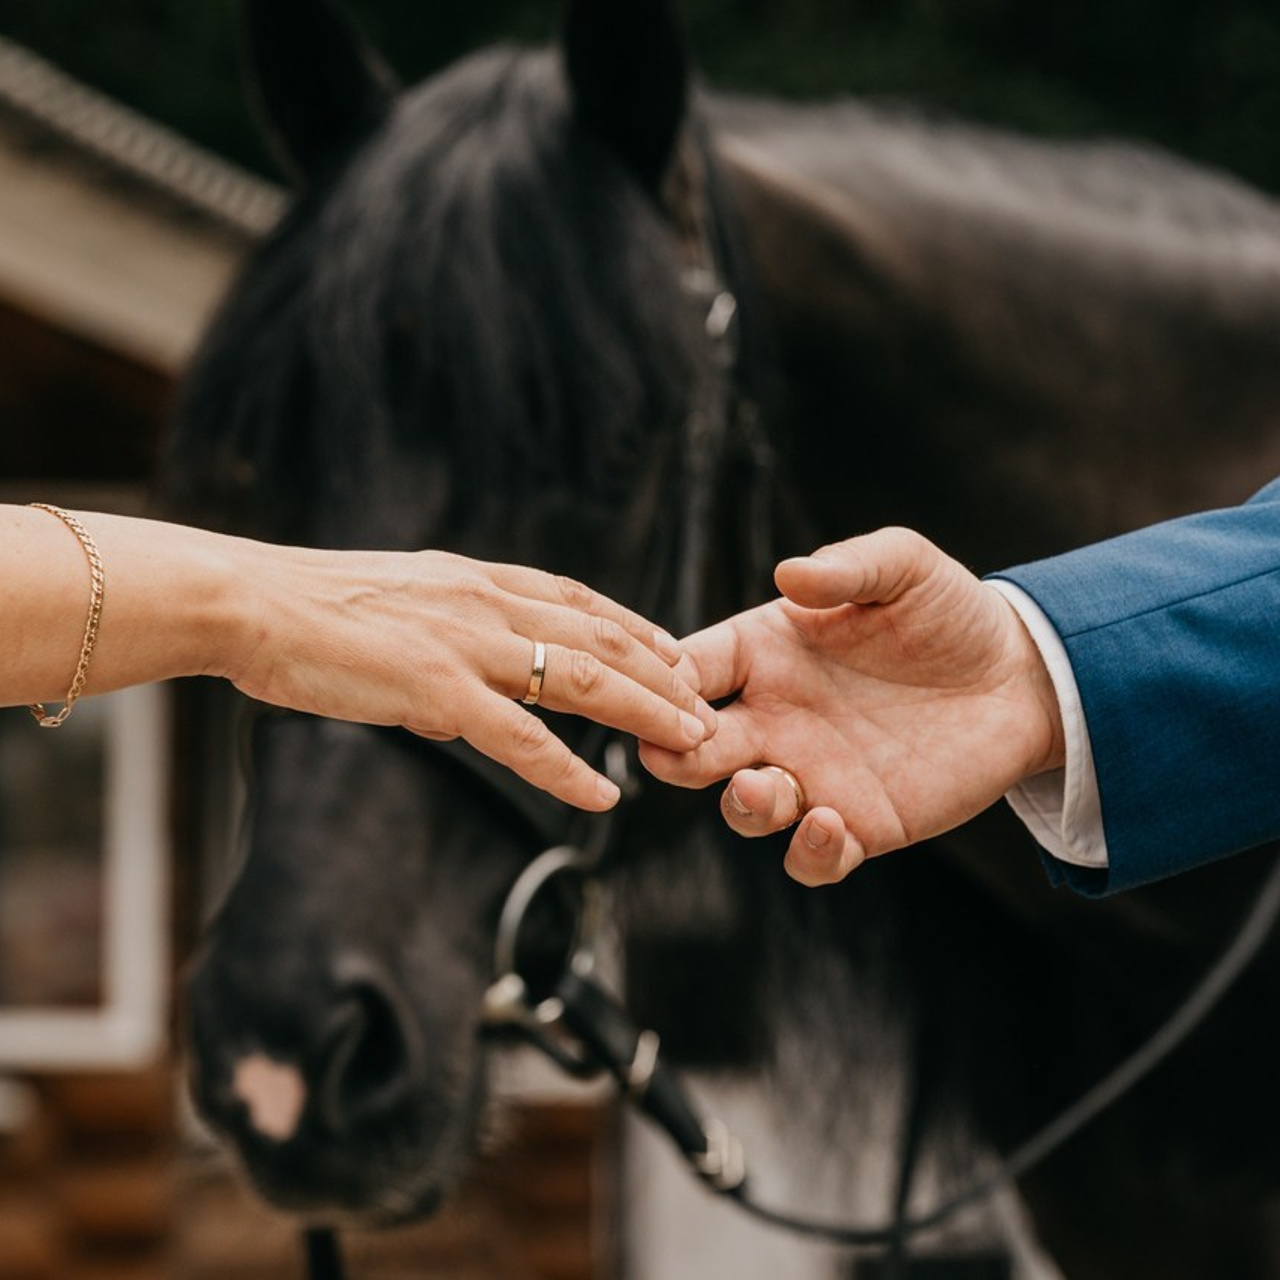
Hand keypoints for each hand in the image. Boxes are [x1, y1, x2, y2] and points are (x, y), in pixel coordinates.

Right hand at [224, 546, 716, 810]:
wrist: (251, 602)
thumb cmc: (309, 607)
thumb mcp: (396, 602)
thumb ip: (443, 643)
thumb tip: (462, 707)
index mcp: (473, 577)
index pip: (574, 597)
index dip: (631, 623)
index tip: (671, 647)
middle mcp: (484, 602)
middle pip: (597, 635)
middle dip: (659, 671)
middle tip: (703, 701)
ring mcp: (466, 644)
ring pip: (582, 678)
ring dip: (643, 711)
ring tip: (689, 741)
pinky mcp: (437, 689)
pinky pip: (522, 738)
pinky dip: (568, 770)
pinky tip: (602, 796)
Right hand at [639, 528, 1063, 882]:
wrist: (1020, 678)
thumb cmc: (949, 611)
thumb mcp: (902, 565)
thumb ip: (847, 566)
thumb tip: (789, 572)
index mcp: (767, 654)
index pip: (691, 668)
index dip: (666, 681)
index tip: (668, 688)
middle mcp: (776, 719)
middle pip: (694, 747)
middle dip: (674, 751)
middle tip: (685, 746)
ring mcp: (814, 776)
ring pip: (745, 810)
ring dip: (741, 805)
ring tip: (764, 787)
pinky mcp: (860, 824)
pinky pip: (811, 858)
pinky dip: (808, 852)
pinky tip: (830, 826)